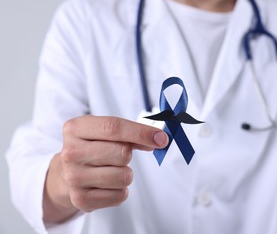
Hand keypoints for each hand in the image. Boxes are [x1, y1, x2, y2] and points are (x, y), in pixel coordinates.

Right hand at [43, 116, 167, 222]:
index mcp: (75, 128)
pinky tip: (107, 184)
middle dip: (128, 154)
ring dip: (126, 173)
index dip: (141, 132)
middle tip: (118, 155)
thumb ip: (131, 133)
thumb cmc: (91, 147)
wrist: (64, 174)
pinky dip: (120, 190)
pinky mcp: (81, 199)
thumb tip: (158, 140)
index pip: (113, 127)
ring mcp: (74, 177)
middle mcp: (70, 152)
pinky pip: (120, 195)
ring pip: (124, 176)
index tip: (161, 138)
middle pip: (122, 153)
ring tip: (111, 169)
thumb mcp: (103, 132)